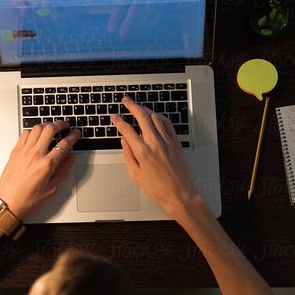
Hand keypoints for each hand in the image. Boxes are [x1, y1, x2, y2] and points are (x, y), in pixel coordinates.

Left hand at [0, 121, 80, 219]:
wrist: (7, 202)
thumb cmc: (28, 199)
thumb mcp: (52, 189)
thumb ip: (63, 171)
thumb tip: (70, 159)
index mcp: (47, 165)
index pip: (64, 144)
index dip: (73, 136)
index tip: (76, 133)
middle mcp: (35, 155)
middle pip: (50, 129)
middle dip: (60, 124)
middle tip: (65, 125)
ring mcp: (24, 151)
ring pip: (37, 128)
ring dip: (46, 124)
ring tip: (51, 126)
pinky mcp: (15, 151)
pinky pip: (24, 133)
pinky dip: (32, 130)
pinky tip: (36, 134)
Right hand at [112, 97, 199, 218]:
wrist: (179, 193)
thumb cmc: (158, 187)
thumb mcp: (136, 174)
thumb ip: (128, 155)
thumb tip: (124, 141)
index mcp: (142, 151)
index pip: (127, 129)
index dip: (119, 121)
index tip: (115, 117)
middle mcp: (155, 143)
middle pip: (142, 116)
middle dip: (132, 105)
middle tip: (125, 100)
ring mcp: (167, 141)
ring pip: (155, 117)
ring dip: (145, 109)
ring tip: (138, 107)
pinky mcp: (176, 142)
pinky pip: (168, 123)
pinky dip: (160, 117)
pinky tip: (155, 116)